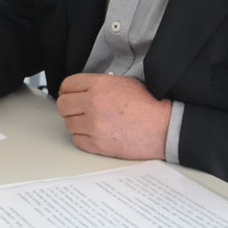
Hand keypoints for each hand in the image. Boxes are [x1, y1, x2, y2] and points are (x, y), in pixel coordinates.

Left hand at [56, 73, 171, 159]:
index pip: (67, 85)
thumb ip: (98, 84)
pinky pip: (77, 140)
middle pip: (63, 105)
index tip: (71, 95)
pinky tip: (96, 134)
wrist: (165, 127)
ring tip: (93, 122)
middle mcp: (93, 104)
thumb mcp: (123, 83)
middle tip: (79, 110)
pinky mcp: (98, 144)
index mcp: (99, 85)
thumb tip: (80, 90)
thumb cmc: (148, 105)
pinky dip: (84, 138)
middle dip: (70, 107)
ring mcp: (94, 125)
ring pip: (68, 124)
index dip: (68, 90)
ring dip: (78, 123)